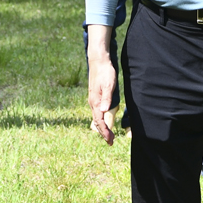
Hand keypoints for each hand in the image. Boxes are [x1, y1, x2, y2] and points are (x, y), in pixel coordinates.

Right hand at [86, 26, 116, 144]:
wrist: (98, 61)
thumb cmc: (105, 72)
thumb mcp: (108, 85)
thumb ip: (106, 98)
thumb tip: (104, 111)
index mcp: (95, 102)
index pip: (99, 121)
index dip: (105, 132)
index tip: (110, 140)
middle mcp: (92, 102)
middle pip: (96, 121)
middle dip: (103, 132)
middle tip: (111, 142)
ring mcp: (93, 99)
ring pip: (96, 117)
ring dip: (102, 127)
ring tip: (108, 134)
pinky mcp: (95, 96)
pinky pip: (96, 112)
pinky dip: (100, 120)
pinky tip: (104, 120)